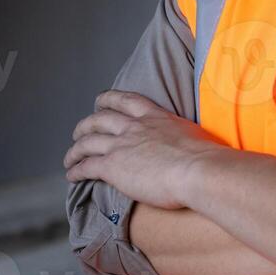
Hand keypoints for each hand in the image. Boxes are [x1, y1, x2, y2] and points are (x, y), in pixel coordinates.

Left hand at [63, 90, 224, 209]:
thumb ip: (183, 137)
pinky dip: (76, 169)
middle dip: (86, 125)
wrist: (198, 170)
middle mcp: (134, 127)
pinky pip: (87, 166)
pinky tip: (71, 175)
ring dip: (75, 149)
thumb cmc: (206, 157)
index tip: (100, 101)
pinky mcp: (113, 166)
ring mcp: (121, 145)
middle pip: (100, 119)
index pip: (126, 100)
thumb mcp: (193, 135)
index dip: (109, 99)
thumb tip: (191, 148)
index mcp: (154, 116)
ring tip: (70, 157)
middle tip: (79, 131)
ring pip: (88, 142)